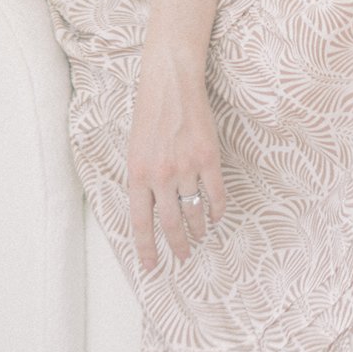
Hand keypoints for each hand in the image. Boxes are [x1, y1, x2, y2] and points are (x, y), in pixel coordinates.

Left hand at [127, 44, 227, 269]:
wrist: (170, 84)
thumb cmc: (149, 115)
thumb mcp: (134, 150)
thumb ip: (142, 181)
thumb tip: (150, 210)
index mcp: (137, 174)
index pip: (140, 222)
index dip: (146, 249)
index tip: (152, 267)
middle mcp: (160, 175)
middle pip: (170, 224)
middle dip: (177, 246)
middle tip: (183, 257)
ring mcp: (185, 167)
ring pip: (194, 212)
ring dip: (198, 229)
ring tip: (200, 236)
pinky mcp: (208, 158)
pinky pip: (215, 194)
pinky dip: (217, 210)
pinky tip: (216, 216)